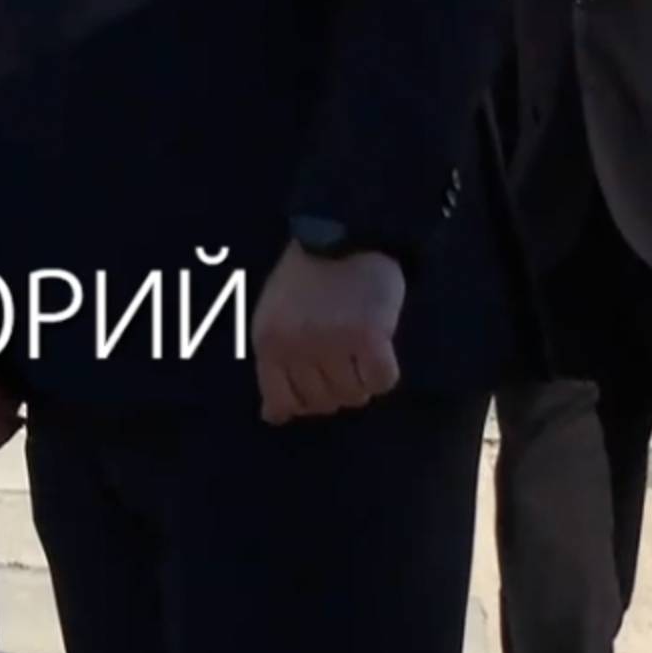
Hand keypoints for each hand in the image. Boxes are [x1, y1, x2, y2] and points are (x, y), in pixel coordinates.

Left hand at [253, 242, 404, 423]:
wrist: (345, 235)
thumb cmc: (307, 278)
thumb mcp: (274, 317)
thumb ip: (273, 366)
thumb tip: (273, 418)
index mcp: (268, 342)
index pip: (282, 402)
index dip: (303, 404)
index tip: (316, 391)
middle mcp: (297, 347)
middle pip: (322, 402)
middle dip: (335, 389)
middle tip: (343, 359)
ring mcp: (333, 343)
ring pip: (353, 396)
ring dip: (360, 380)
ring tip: (358, 349)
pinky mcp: (369, 338)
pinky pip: (381, 381)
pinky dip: (383, 374)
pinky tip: (378, 351)